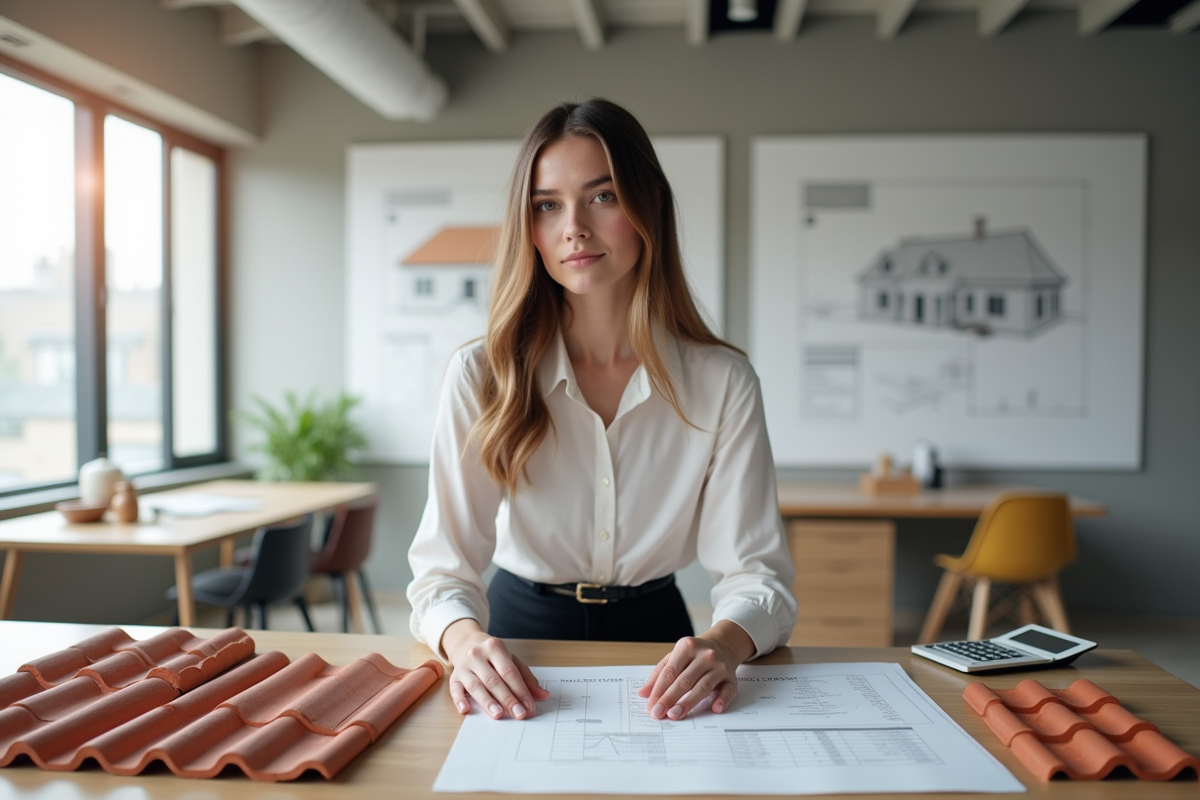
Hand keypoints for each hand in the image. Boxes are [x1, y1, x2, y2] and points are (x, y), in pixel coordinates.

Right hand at [442, 619, 550, 719]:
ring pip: (476, 686)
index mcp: (495, 647)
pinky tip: (466, 710)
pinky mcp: (454, 677)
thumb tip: (544, 696)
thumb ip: (527, 678)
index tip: (529, 707)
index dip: (520, 690)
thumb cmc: (492, 655)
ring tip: (498, 715)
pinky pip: (455, 689)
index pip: (509, 672)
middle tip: (518, 714)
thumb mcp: (511, 660)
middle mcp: (477, 655)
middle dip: (507, 699)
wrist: (466, 643)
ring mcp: (464, 666)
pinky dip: (460, 700)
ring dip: (487, 702)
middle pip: (493, 680)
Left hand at [637, 620, 754, 719]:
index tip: (650, 706)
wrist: (722, 645)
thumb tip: (643, 693)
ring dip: (688, 702)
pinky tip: (714, 709)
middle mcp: (705, 655)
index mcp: (687, 646)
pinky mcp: (732, 677)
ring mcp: (719, 666)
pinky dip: (722, 700)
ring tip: (675, 714)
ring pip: (703, 687)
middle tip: (658, 714)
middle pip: (684, 681)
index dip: (658, 690)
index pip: (670, 672)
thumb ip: (658, 674)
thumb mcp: (674, 657)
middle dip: (669, 699)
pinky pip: (727, 691)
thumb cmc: (693, 654)